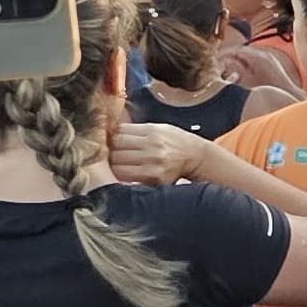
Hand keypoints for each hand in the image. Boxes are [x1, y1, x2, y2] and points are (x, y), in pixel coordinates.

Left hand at [101, 119, 225, 188]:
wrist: (197, 156)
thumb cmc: (175, 142)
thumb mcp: (159, 128)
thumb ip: (137, 130)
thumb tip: (110, 131)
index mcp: (152, 131)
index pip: (119, 132)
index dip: (110, 137)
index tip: (109, 141)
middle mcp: (153, 146)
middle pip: (116, 147)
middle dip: (110, 150)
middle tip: (110, 154)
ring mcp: (153, 163)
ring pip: (117, 162)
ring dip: (113, 164)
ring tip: (116, 164)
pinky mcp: (154, 177)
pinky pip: (126, 176)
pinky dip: (121, 175)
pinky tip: (123, 173)